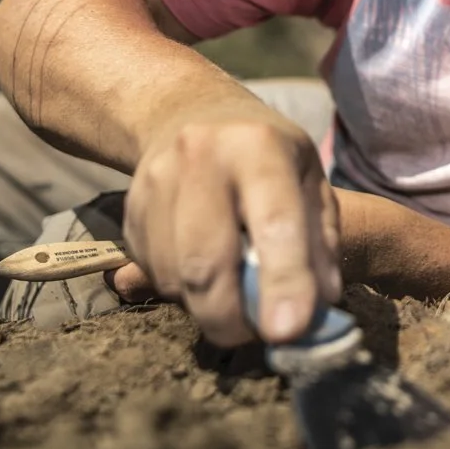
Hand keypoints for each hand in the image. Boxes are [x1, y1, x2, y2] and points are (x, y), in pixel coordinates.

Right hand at [121, 102, 340, 345]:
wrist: (190, 113)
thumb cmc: (268, 157)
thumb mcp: (309, 181)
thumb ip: (320, 244)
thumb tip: (320, 311)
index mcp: (260, 147)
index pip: (275, 222)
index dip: (283, 280)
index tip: (288, 331)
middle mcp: (201, 157)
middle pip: (206, 261)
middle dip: (231, 317)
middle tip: (257, 335)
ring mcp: (156, 181)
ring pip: (175, 276)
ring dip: (207, 307)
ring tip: (233, 295)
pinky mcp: (129, 209)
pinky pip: (152, 274)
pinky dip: (181, 291)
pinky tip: (202, 269)